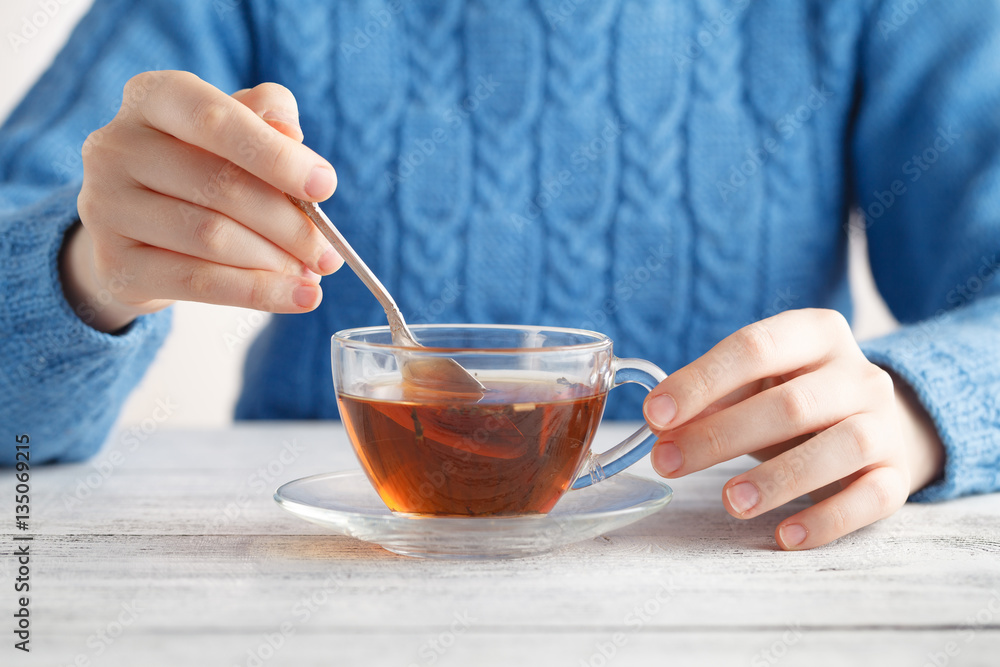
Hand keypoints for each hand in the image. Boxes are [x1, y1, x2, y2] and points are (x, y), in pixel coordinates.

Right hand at [65, 71, 342, 332]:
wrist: (139, 233)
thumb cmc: (201, 168)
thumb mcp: (236, 133)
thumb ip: (268, 120)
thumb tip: (291, 136)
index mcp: (152, 98)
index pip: (216, 119)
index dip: (276, 155)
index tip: (325, 186)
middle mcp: (116, 146)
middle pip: (221, 186)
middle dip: (288, 224)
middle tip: (328, 252)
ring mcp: (105, 207)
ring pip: (211, 237)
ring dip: (276, 261)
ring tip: (311, 273)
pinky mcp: (114, 265)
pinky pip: (198, 283)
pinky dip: (258, 293)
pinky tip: (299, 297)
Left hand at [643, 308, 944, 549]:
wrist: (875, 423)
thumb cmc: (794, 399)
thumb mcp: (753, 385)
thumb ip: (709, 400)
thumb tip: (661, 426)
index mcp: (815, 334)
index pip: (754, 347)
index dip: (701, 381)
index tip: (656, 415)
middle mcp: (858, 375)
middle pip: (791, 404)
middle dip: (721, 435)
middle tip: (668, 463)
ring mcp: (884, 425)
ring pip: (841, 447)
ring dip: (779, 478)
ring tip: (729, 501)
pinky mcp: (898, 474)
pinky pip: (872, 498)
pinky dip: (828, 520)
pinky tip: (785, 536)